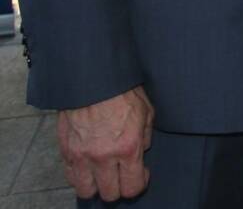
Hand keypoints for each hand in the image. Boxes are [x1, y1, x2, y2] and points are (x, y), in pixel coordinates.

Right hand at [57, 86, 153, 200]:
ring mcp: (82, 156)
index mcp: (127, 147)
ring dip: (96, 186)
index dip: (139, 184)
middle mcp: (103, 157)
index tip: (141, 173)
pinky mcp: (66, 151)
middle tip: (121, 174)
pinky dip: (80, 175)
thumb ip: (145, 136)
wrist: (93, 79)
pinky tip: (89, 165)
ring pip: (86, 191)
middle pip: (110, 194)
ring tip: (103, 174)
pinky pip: (70, 176)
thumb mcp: (146, 111)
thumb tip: (141, 152)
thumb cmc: (122, 91)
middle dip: (118, 187)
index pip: (132, 186)